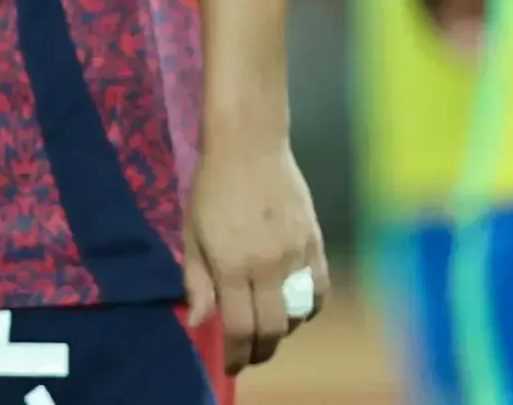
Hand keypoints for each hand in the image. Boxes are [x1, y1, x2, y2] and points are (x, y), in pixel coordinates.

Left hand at [184, 134, 324, 372]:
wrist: (250, 145)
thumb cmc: (212, 187)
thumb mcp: (192, 232)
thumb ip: (197, 280)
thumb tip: (199, 323)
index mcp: (232, 264)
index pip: (240, 327)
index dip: (237, 355)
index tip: (231, 366)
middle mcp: (268, 265)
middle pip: (272, 329)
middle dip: (260, 352)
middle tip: (251, 356)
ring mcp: (296, 255)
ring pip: (298, 313)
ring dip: (283, 330)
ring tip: (268, 329)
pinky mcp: (315, 242)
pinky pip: (320, 289)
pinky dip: (309, 307)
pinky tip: (295, 308)